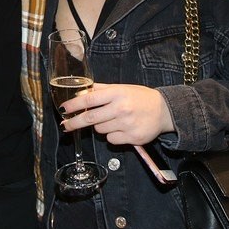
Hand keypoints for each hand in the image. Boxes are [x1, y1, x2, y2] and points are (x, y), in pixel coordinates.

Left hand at [60, 83, 174, 145]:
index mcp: (117, 93)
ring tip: (111, 120)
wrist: (164, 110)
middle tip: (65, 126)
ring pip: (100, 130)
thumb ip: (101, 89)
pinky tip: (120, 129)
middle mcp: (121, 108)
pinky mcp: (132, 138)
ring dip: (99, 126)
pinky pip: (111, 139)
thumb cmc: (140, 97)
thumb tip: (81, 92)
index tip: (63, 109)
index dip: (74, 105)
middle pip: (90, 118)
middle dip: (74, 123)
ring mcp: (127, 124)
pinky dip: (111, 136)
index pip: (89, 100)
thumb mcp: (121, 88)